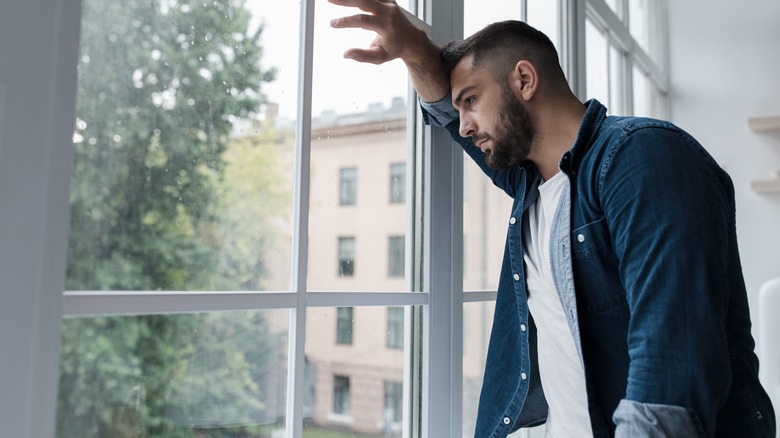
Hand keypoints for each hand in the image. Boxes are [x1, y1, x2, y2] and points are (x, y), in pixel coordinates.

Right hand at [328, 0, 449, 101]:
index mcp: (386, 26)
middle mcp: (389, 11)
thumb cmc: (394, 49)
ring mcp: (389, 3)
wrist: (412, 39)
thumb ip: (363, 56)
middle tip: (328, 0)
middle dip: (345, 0)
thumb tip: (346, 54)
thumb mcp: (380, 57)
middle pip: (364, 1)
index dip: (346, 21)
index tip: (332, 24)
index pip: (363, 20)